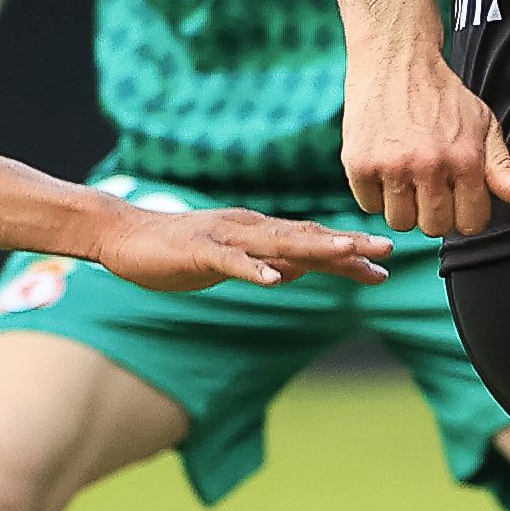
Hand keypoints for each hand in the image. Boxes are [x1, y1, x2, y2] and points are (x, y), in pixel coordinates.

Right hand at [95, 202, 394, 295]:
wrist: (122, 235)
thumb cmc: (174, 252)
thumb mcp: (229, 262)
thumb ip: (262, 264)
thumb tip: (296, 272)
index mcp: (257, 232)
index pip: (311, 242)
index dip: (348, 253)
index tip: (384, 267)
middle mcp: (248, 228)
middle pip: (306, 237)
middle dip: (347, 245)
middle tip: (387, 252)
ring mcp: (224, 238)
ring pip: (277, 243)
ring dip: (315, 247)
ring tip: (348, 252)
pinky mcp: (198, 252)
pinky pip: (231, 263)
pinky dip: (254, 271)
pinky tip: (275, 282)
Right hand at [342, 57, 509, 238]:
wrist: (396, 60)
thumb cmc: (443, 96)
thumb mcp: (483, 125)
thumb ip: (503, 169)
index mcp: (466, 160)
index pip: (470, 224)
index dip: (464, 213)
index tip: (456, 196)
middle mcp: (430, 166)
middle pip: (434, 228)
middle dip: (434, 211)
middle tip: (429, 183)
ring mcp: (392, 166)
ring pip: (400, 223)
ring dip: (403, 205)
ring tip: (405, 175)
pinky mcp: (359, 163)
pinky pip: (369, 206)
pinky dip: (375, 192)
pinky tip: (383, 165)